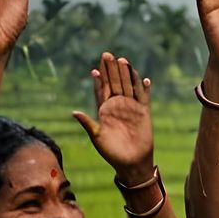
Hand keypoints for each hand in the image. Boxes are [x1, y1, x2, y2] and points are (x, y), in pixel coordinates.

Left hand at [72, 52, 154, 177]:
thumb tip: (74, 112)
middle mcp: (118, 106)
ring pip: (129, 86)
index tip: (95, 69)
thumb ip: (88, 123)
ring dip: (126, 74)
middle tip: (108, 55)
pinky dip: (144, 89)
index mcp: (105, 110)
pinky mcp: (144, 112)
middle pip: (114, 83)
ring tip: (123, 61)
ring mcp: (131, 108)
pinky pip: (144, 98)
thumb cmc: (111, 152)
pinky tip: (143, 79)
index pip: (101, 90)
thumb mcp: (97, 137)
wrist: (131, 162)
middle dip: (111, 70)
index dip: (98, 79)